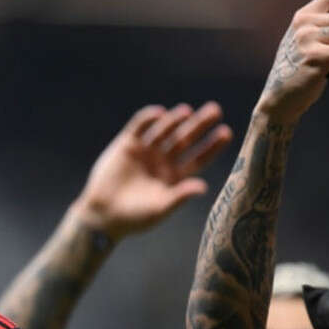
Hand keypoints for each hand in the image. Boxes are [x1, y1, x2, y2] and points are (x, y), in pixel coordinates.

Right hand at [73, 103, 231, 240]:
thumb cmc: (134, 217)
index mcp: (175, 176)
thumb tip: (203, 187)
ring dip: (175, 120)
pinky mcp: (126, 145)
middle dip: (199, 125)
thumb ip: (179, 196)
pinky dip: (148, 119)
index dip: (212, 145)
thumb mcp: (160, 209)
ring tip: (186, 112)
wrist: (102, 215)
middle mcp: (163, 160)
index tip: (226, 132)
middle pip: (185, 138)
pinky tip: (160, 113)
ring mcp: (145, 151)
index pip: (199, 157)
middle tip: (215, 110)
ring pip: (164, 130)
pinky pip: (139, 127)